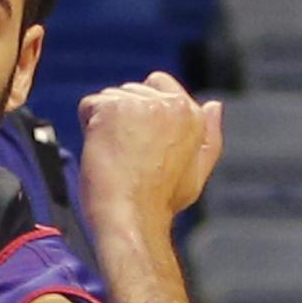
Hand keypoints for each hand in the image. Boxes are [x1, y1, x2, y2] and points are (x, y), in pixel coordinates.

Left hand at [77, 71, 222, 233]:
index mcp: (194, 116)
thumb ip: (209, 137)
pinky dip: (88, 126)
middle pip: (131, 91)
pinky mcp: (114, 108)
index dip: (142, 110)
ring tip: (116, 156)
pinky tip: (101, 150)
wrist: (134, 218)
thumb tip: (213, 105)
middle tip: (128, 155)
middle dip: (124, 116)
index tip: (139, 140)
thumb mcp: (197, 172)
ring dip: (105, 122)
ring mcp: (143, 104)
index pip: (159, 84)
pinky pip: (89, 105)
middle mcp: (172, 104)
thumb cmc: (162, 202)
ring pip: (110, 98)